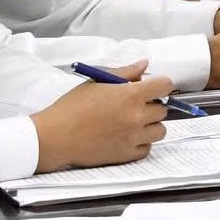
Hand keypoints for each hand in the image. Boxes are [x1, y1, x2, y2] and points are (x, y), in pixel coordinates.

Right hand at [30, 62, 168, 171]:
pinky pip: (147, 148)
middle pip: (163, 109)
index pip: (165, 85)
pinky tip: (126, 137)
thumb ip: (125, 72)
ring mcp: (133, 137)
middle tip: (133, 106)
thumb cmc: (71, 109)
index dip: (160, 85)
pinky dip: (140, 143)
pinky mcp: (126, 155)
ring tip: (130, 123)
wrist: (54, 137)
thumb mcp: (96, 82)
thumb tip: (144, 65)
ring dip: (149, 125)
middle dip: (151, 105)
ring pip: (159, 130)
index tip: (153, 88)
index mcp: (130, 96)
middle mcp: (136, 117)